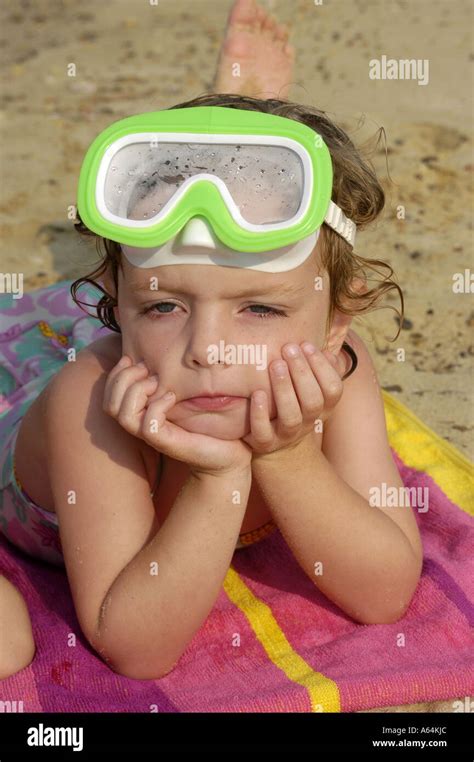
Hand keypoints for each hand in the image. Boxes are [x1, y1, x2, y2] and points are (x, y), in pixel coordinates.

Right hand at [103, 356, 251, 476]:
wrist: (229, 453)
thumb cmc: (207, 421)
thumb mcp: (183, 393)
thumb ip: (166, 379)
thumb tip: (154, 353)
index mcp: (141, 414)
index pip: (109, 398)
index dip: (114, 376)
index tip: (130, 358)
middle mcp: (142, 426)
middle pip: (111, 406)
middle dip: (123, 379)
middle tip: (146, 368)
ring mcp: (154, 436)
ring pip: (124, 416)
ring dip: (137, 391)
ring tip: (158, 381)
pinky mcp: (167, 443)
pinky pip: (149, 425)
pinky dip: (157, 406)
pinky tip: (173, 396)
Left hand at [242, 342, 345, 457]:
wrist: (273, 440)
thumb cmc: (291, 402)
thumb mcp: (308, 387)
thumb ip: (319, 369)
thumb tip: (327, 350)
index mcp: (323, 407)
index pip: (333, 390)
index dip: (323, 367)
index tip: (306, 344)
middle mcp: (308, 422)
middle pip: (313, 401)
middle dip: (302, 372)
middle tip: (289, 349)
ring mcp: (286, 435)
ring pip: (291, 417)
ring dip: (284, 389)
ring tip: (276, 365)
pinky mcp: (264, 443)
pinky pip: (263, 433)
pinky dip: (260, 414)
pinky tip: (257, 393)